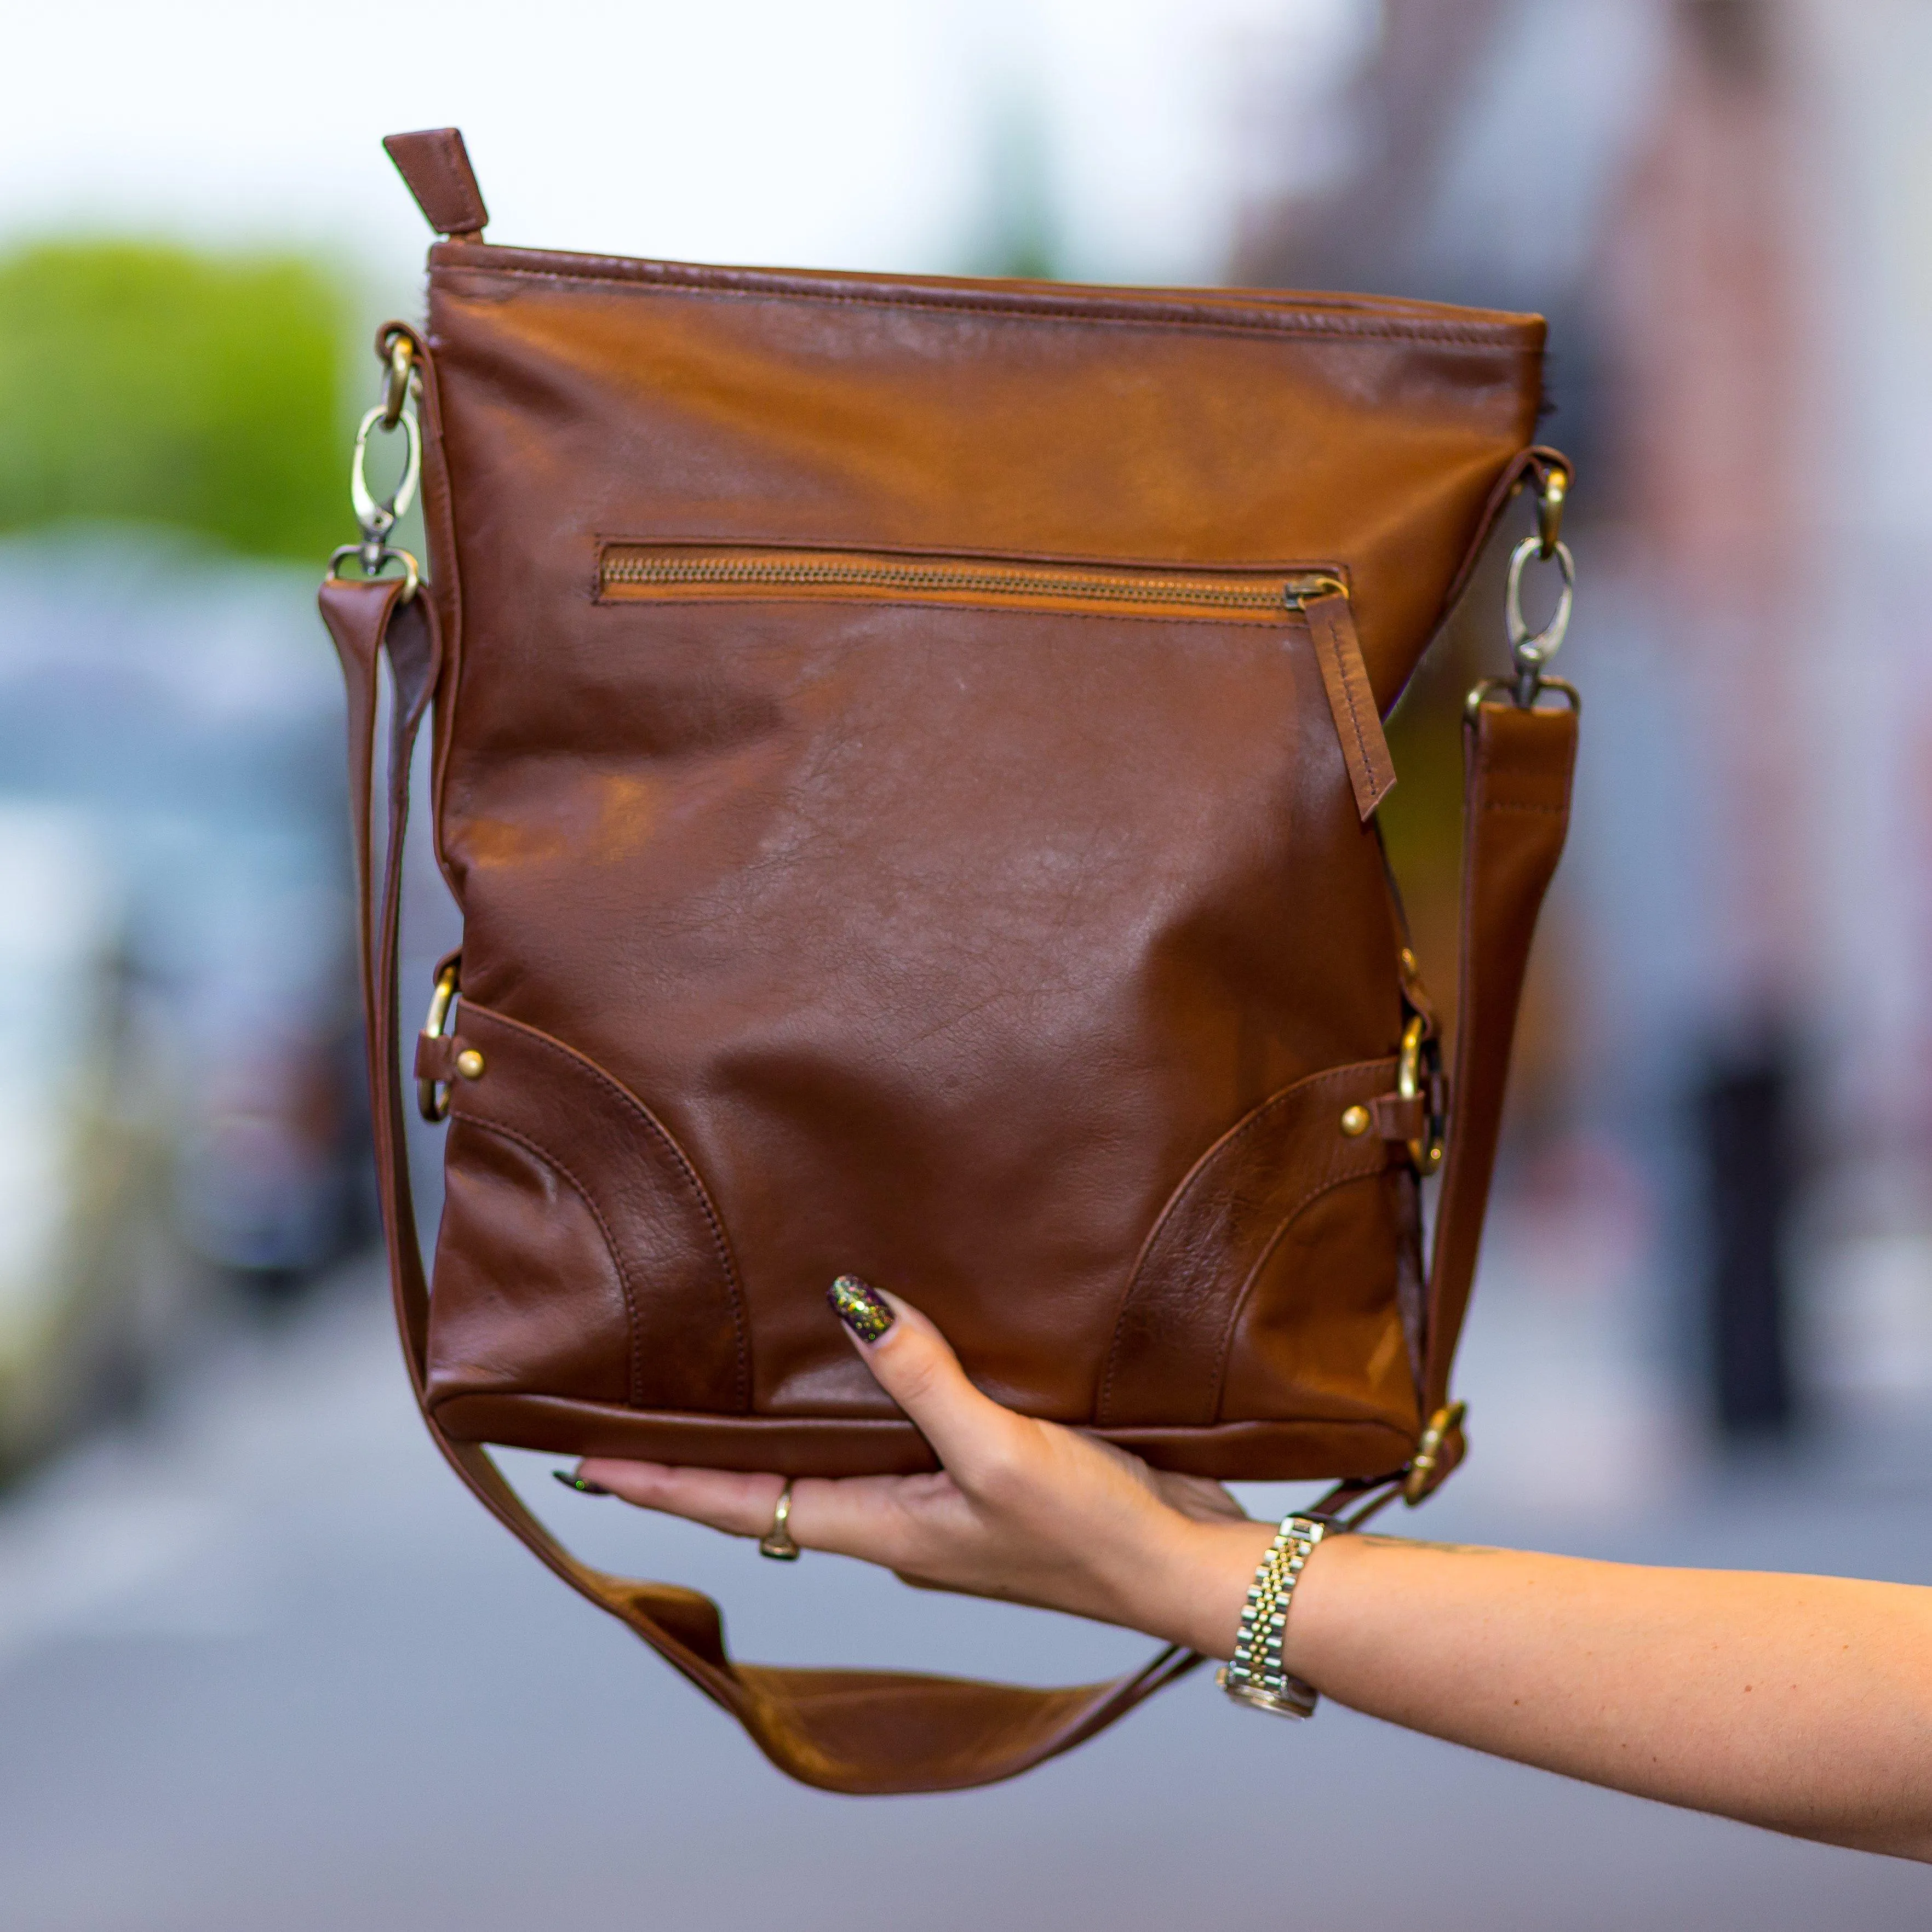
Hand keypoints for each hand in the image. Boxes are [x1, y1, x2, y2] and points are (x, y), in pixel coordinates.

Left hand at [575, 1287, 1275, 1657]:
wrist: (1189, 1568)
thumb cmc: (1095, 1535)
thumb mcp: (1000, 1454)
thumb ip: (923, 1381)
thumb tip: (850, 1306)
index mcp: (884, 1530)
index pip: (742, 1507)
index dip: (662, 1484)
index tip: (586, 1463)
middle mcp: (899, 1522)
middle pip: (775, 1488)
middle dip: (703, 1457)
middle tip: (642, 1413)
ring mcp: (944, 1504)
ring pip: (836, 1460)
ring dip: (778, 1431)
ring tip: (730, 1381)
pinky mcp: (991, 1477)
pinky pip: (902, 1435)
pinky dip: (863, 1406)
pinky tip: (872, 1364)